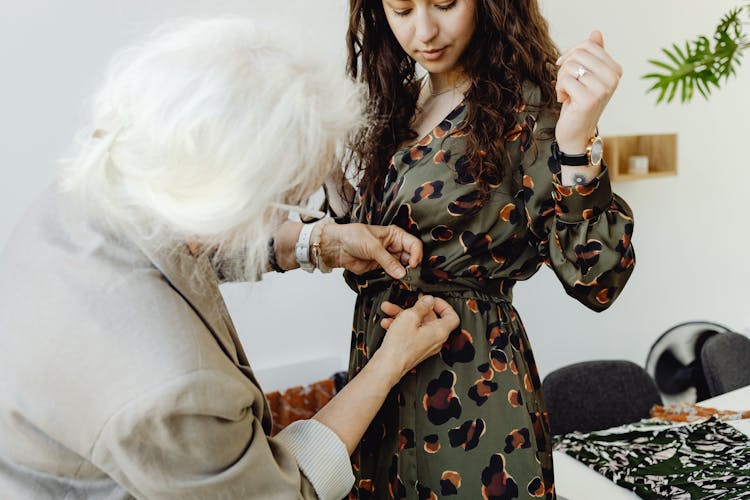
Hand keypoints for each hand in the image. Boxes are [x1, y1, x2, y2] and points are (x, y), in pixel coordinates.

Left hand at [320, 223, 421, 278]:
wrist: (338, 247)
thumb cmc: (353, 236)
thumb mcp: (373, 246)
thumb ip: (388, 261)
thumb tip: (402, 273)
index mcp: (395, 235)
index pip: (414, 244)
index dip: (416, 254)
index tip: (413, 264)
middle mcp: (395, 246)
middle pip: (411, 257)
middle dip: (413, 266)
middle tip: (411, 275)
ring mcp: (389, 258)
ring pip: (404, 267)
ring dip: (405, 274)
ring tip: (404, 279)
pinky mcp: (382, 268)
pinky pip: (394, 275)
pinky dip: (396, 279)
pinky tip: (397, 281)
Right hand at [370, 295, 458, 381]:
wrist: (388, 366)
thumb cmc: (400, 347)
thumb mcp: (410, 317)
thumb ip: (421, 305)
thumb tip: (428, 300)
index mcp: (440, 331)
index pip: (452, 316)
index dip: (443, 305)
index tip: (431, 300)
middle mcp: (435, 340)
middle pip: (431, 318)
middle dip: (416, 308)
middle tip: (409, 302)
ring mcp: (425, 345)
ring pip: (417, 324)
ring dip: (403, 315)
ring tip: (390, 310)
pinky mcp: (414, 349)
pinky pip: (411, 333)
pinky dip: (401, 325)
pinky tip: (388, 322)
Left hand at [554, 30, 622, 152]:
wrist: (577, 133)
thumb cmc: (579, 103)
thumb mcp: (586, 76)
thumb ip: (592, 56)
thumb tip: (596, 33)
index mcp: (615, 70)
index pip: (588, 45)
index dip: (571, 54)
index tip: (566, 68)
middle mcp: (613, 78)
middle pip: (578, 54)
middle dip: (565, 67)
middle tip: (566, 84)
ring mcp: (603, 89)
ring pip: (570, 66)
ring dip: (561, 80)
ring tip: (567, 93)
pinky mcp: (589, 99)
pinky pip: (565, 80)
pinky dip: (559, 90)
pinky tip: (565, 101)